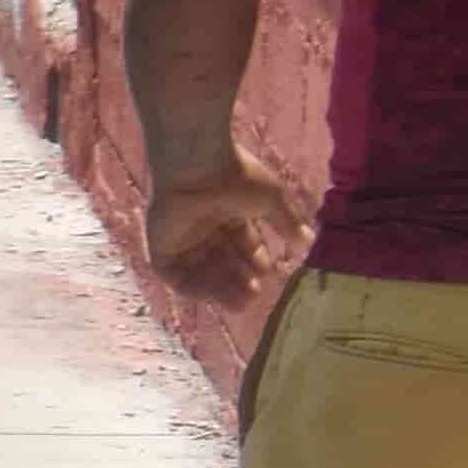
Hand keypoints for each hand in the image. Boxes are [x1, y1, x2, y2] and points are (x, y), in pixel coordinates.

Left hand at [145, 162, 298, 290]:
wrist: (197, 163)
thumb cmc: (236, 176)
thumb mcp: (271, 200)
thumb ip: (287, 222)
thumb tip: (308, 241)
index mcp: (228, 210)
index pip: (243, 242)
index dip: (256, 260)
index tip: (270, 273)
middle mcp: (204, 224)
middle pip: (221, 260)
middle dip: (239, 280)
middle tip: (254, 297)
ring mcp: (181, 234)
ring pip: (199, 270)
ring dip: (219, 288)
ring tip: (241, 303)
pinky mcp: (159, 242)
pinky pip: (171, 272)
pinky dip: (190, 287)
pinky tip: (211, 296)